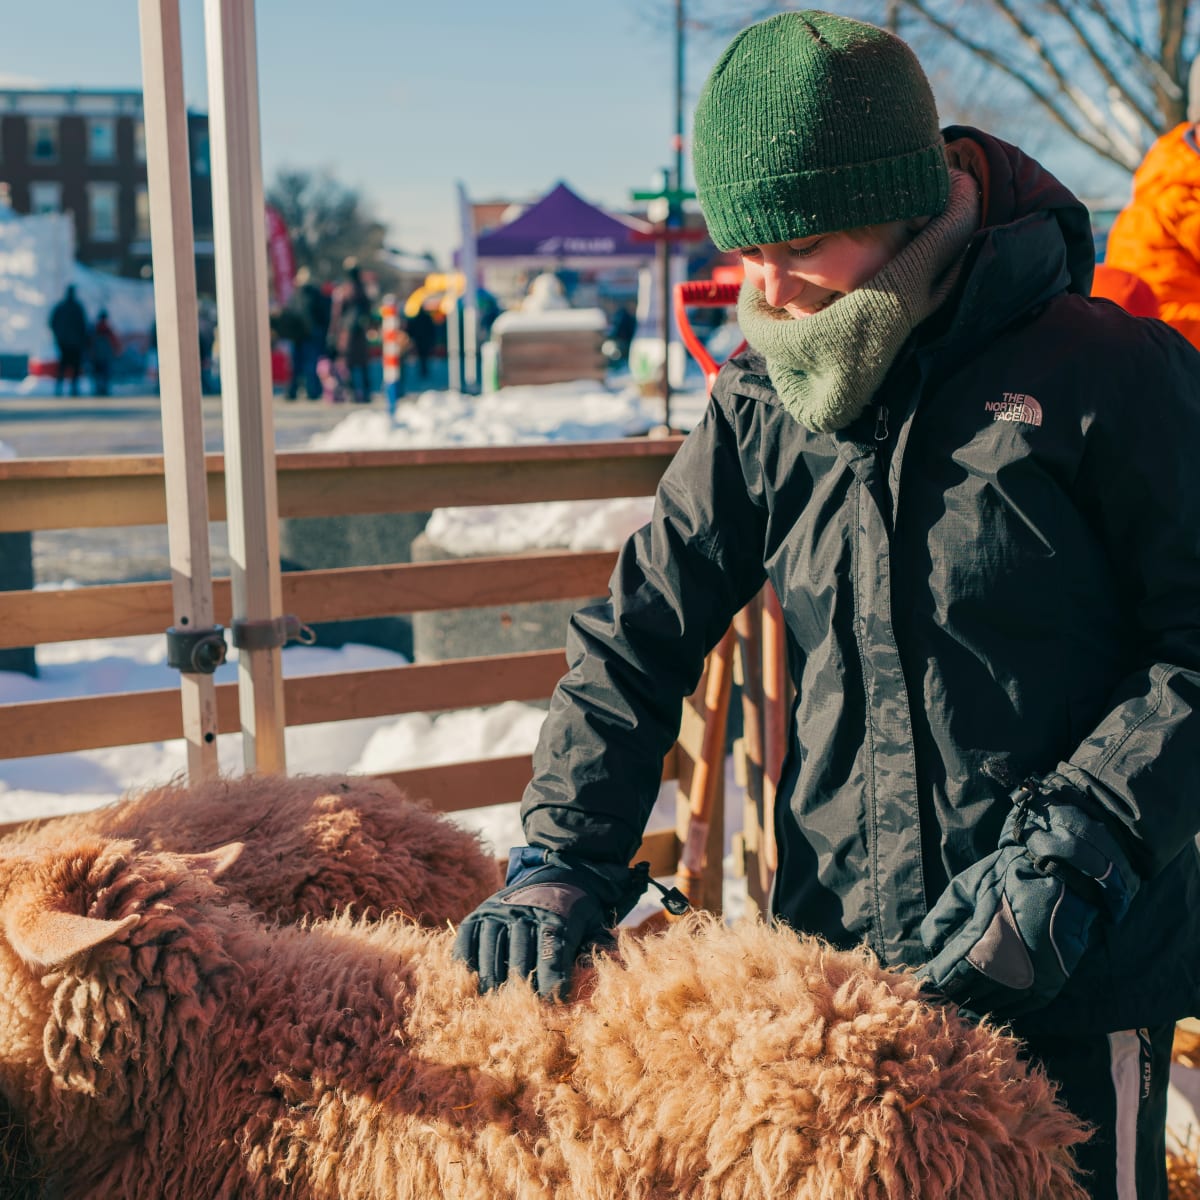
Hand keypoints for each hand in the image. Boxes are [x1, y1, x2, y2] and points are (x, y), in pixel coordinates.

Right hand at [453, 849, 648, 1000]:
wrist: (556, 872)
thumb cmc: (578, 911)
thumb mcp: (596, 924)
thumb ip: (600, 950)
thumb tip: (613, 974)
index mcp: (557, 915)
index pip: (551, 953)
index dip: (552, 982)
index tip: (555, 1003)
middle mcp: (524, 910)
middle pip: (519, 960)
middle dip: (524, 992)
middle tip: (525, 1015)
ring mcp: (497, 911)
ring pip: (490, 955)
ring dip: (494, 985)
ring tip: (499, 1007)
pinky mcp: (478, 914)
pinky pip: (466, 944)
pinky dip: (468, 967)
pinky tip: (474, 985)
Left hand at [918, 776, 1138, 1019]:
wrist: (1062, 873)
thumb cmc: (1008, 875)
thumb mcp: (966, 886)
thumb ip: (942, 917)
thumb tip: (930, 947)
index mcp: (985, 936)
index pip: (952, 971)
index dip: (935, 980)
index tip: (922, 984)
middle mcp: (1010, 962)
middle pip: (972, 991)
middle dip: (951, 994)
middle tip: (936, 996)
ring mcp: (1033, 974)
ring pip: (996, 1004)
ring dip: (975, 1005)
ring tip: (958, 1002)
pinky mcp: (1052, 980)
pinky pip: (1023, 1007)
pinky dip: (1003, 1010)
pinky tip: (989, 1007)